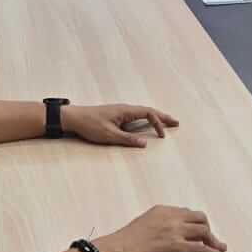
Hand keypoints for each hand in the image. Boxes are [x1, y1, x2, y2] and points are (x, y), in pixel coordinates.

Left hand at [63, 103, 178, 146]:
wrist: (74, 117)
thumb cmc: (90, 125)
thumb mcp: (109, 135)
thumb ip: (127, 139)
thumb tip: (145, 143)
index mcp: (125, 110)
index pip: (148, 113)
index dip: (158, 123)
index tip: (162, 136)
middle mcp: (125, 108)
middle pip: (149, 110)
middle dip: (163, 117)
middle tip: (177, 122)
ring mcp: (121, 111)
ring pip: (144, 112)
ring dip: (156, 117)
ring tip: (167, 122)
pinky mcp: (117, 115)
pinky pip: (137, 116)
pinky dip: (147, 119)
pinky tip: (149, 123)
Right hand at [94, 205, 227, 251]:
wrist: (119, 250)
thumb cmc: (125, 242)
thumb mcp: (143, 223)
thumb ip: (158, 225)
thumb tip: (166, 235)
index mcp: (163, 210)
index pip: (187, 213)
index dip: (196, 223)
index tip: (200, 230)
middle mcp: (172, 218)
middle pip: (200, 219)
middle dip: (208, 230)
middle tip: (211, 240)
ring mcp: (177, 232)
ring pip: (204, 232)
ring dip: (214, 241)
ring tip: (219, 249)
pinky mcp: (179, 248)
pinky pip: (203, 250)